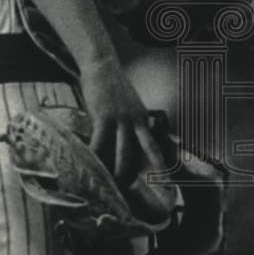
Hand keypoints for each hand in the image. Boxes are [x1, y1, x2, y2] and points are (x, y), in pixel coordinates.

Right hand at [80, 56, 166, 186]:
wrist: (102, 65)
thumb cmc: (111, 87)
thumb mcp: (127, 106)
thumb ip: (126, 124)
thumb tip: (117, 143)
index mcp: (144, 119)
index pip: (154, 146)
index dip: (160, 164)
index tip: (164, 180)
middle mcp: (138, 121)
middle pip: (143, 153)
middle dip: (136, 173)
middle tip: (128, 189)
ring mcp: (122, 119)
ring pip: (123, 153)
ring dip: (117, 172)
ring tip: (110, 185)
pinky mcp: (105, 117)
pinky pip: (100, 143)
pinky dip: (95, 156)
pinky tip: (89, 165)